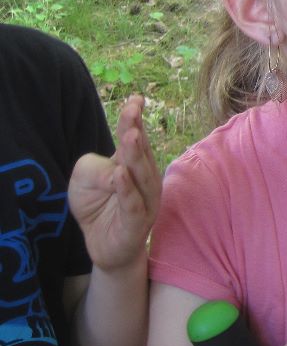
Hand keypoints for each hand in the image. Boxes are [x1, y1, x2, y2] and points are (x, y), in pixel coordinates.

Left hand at [68, 94, 160, 272]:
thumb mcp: (83, 180)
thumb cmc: (98, 207)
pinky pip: (134, 205)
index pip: (135, 138)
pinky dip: (127, 190)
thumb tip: (113, 170)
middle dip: (136, 131)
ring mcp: (145, 201)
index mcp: (133, 164)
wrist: (104, 246)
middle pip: (141, 153)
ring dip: (136, 156)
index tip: (136, 99)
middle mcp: (145, 179)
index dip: (135, 118)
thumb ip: (92, 168)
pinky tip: (121, 175)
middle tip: (133, 111)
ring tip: (131, 136)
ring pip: (143, 176)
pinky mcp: (137, 223)